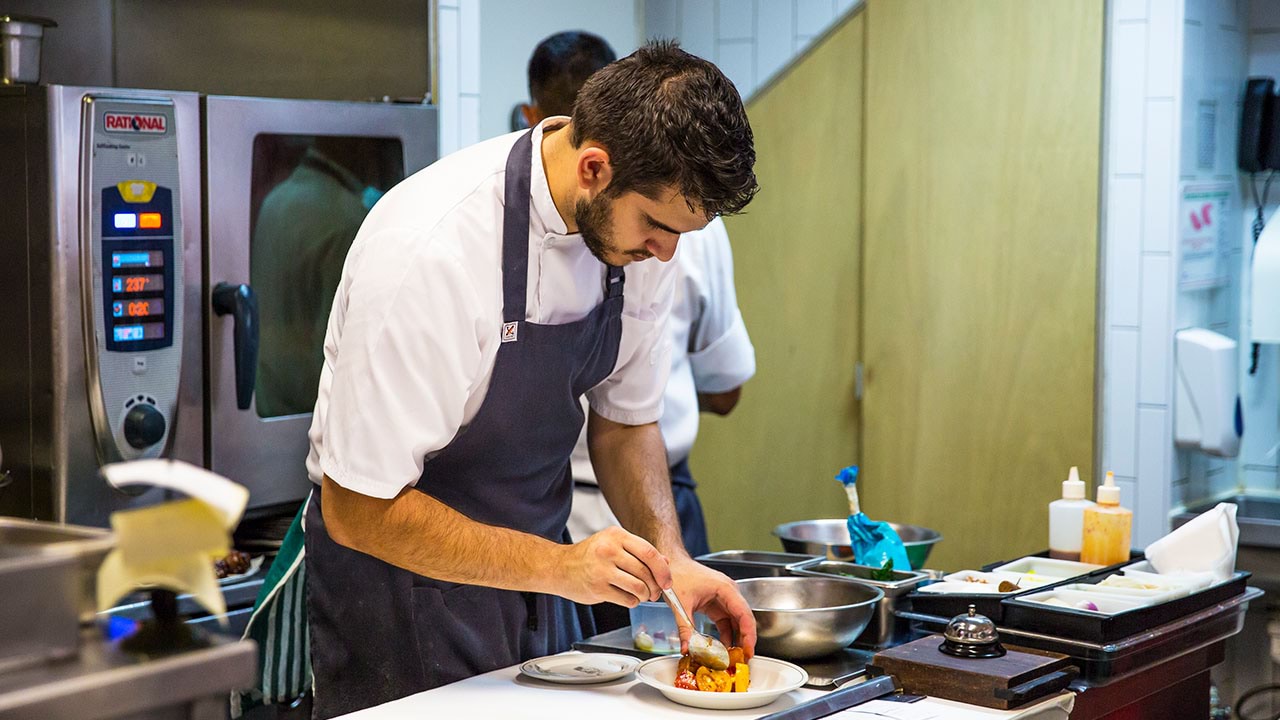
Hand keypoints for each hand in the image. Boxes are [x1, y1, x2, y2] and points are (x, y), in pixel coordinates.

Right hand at [554, 526, 671, 606]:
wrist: (560, 567)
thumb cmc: (590, 556)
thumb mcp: (614, 545)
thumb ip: (640, 552)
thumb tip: (665, 563)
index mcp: (616, 536)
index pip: (649, 552)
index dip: (663, 570)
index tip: (667, 581)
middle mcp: (609, 550)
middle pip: (645, 571)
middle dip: (655, 586)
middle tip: (655, 592)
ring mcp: (602, 570)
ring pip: (638, 587)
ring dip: (645, 595)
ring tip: (642, 595)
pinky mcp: (597, 588)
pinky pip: (627, 599)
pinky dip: (633, 602)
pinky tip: (628, 598)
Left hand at [668, 556, 756, 658]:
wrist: (670, 564)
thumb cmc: (678, 573)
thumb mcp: (680, 604)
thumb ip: (685, 628)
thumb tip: (687, 648)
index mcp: (725, 589)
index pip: (744, 614)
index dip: (749, 634)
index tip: (748, 650)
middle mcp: (729, 593)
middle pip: (743, 620)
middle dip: (745, 640)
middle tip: (743, 659)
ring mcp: (724, 599)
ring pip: (736, 623)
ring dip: (735, 640)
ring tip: (733, 658)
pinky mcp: (717, 604)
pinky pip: (726, 623)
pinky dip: (726, 636)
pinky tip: (722, 648)